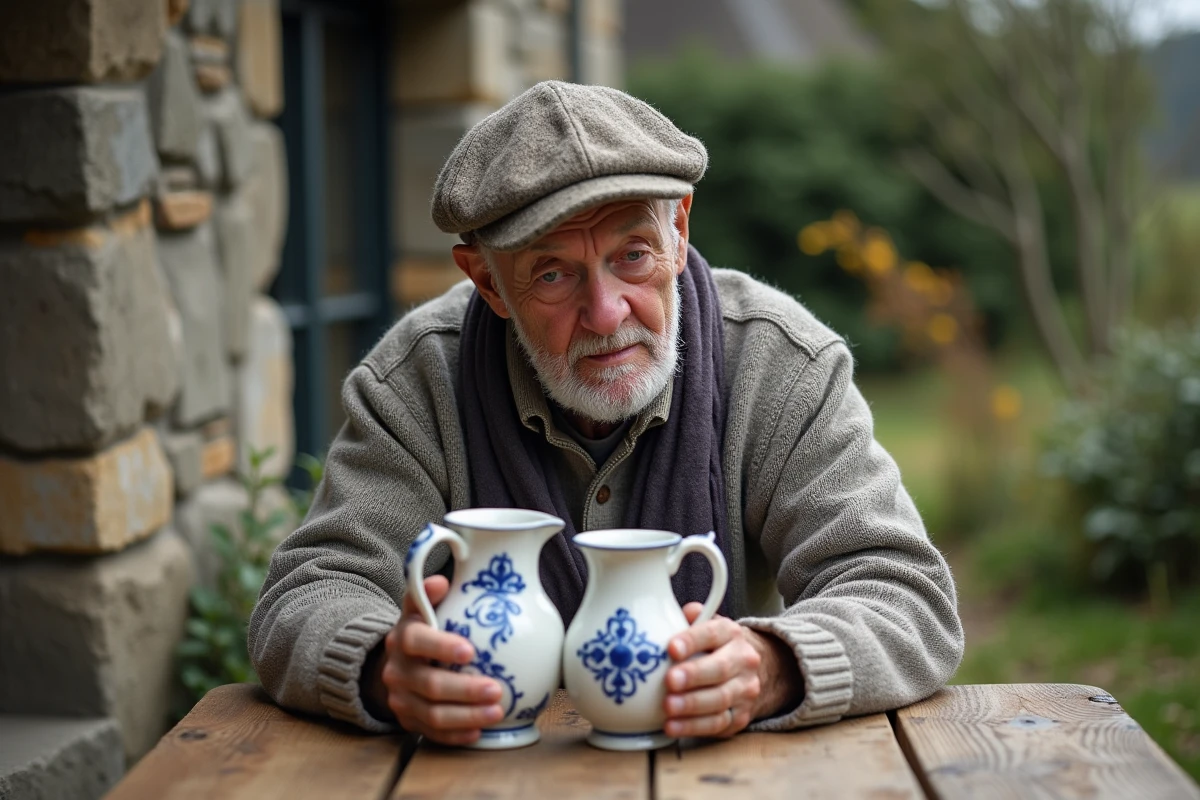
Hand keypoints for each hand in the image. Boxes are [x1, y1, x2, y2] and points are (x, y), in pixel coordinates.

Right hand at [366, 576, 505, 745]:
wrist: (397, 663)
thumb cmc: (423, 631)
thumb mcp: (420, 607)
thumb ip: (428, 593)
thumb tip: (440, 581)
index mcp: (402, 637)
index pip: (416, 640)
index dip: (442, 646)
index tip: (471, 651)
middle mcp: (397, 670)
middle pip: (429, 684)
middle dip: (465, 689)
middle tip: (496, 689)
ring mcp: (401, 699)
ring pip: (433, 714)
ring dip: (467, 716)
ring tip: (497, 711)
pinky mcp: (408, 721)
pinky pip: (433, 734)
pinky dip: (457, 735)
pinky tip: (479, 732)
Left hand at [662, 603, 803, 737]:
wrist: (758, 672)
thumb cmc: (719, 648)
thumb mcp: (710, 627)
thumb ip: (692, 619)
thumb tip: (674, 615)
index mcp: (731, 634)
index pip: (712, 633)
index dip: (691, 640)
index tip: (671, 648)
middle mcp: (743, 661)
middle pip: (720, 668)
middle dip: (693, 675)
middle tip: (670, 680)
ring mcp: (745, 690)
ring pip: (720, 698)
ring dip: (692, 705)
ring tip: (668, 707)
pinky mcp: (740, 716)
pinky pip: (717, 723)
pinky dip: (693, 727)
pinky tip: (672, 726)